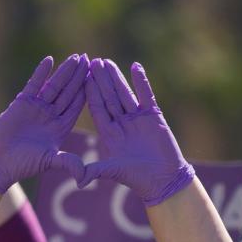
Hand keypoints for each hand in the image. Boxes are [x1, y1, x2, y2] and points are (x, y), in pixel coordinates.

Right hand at [0, 54, 88, 192]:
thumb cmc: (23, 164)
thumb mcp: (49, 161)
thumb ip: (67, 163)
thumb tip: (84, 176)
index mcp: (61, 127)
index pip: (77, 106)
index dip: (88, 92)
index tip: (100, 80)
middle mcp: (51, 115)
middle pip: (69, 92)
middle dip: (80, 77)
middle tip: (92, 60)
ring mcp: (37, 107)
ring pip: (54, 85)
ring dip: (65, 71)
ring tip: (77, 58)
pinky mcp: (23, 102)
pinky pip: (34, 84)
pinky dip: (41, 72)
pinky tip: (50, 60)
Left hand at [80, 59, 194, 205]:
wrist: (164, 179)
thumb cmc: (138, 178)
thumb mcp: (113, 171)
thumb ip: (95, 171)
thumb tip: (77, 180)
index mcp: (109, 133)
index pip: (97, 108)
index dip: (90, 92)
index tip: (83, 77)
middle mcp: (121, 123)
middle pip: (109, 97)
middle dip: (100, 80)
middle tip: (92, 61)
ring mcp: (137, 118)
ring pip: (125, 93)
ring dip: (116, 77)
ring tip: (107, 61)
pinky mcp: (153, 116)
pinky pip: (146, 95)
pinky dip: (141, 81)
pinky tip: (136, 66)